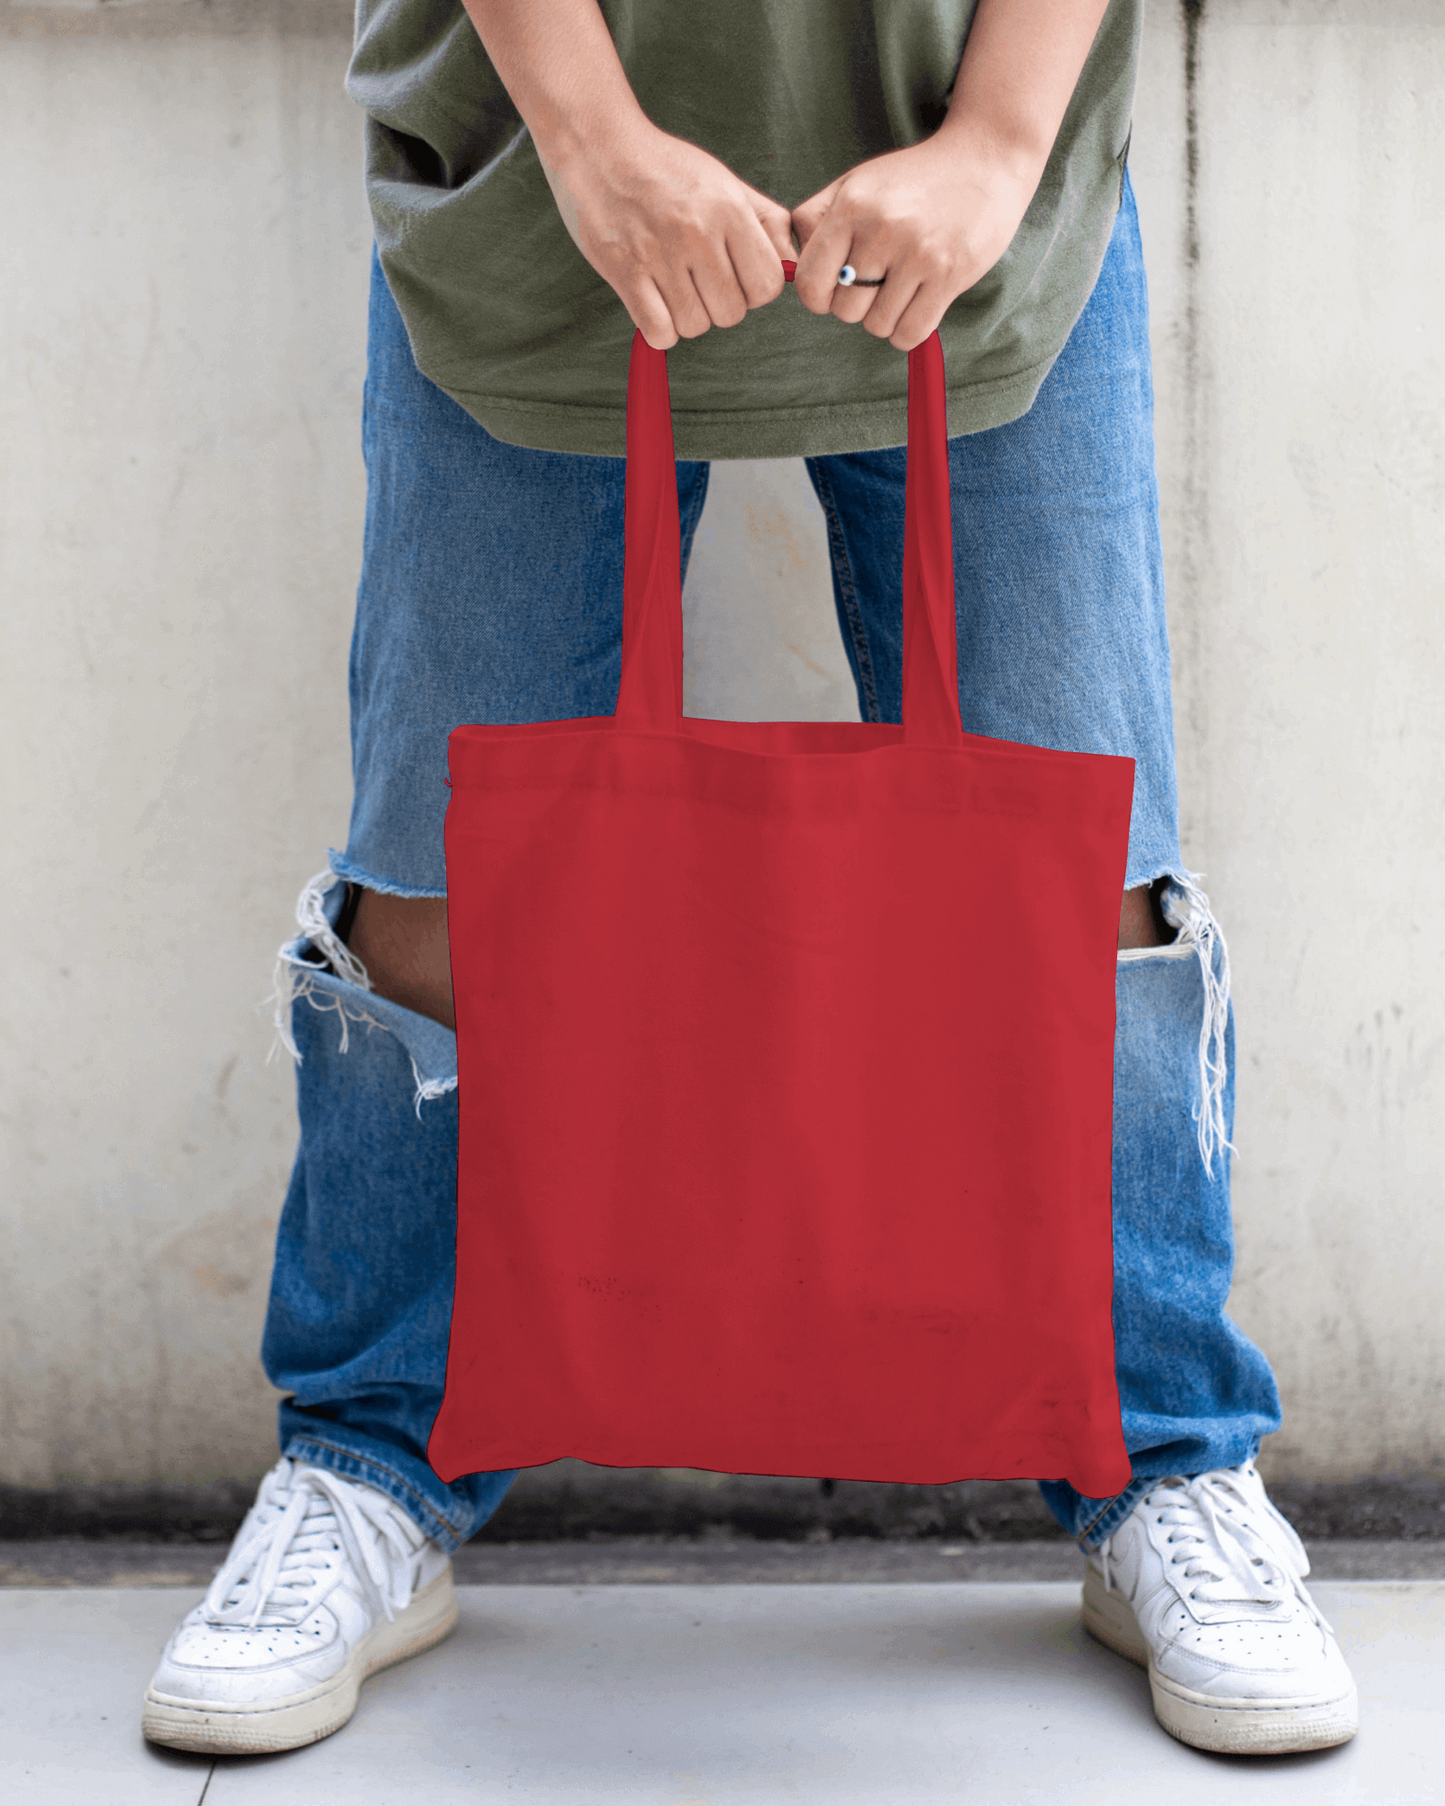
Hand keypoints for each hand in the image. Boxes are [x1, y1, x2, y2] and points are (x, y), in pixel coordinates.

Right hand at [544, 117, 795, 349]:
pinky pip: (659, 333)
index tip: (733, 276)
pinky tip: (654, 303)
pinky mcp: (624, 271)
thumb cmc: (665, 168)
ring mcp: (659, 254)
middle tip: (697, 280)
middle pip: (731, 313)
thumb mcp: (723, 181)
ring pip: (695, 326)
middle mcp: (698, 232)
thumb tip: (793, 262)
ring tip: (672, 285)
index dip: (753, 290)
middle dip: (718, 305)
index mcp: (728, 210)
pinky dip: (659, 329)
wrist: (597, 145)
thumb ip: (765, 221)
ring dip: (686, 317)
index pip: (766, 286)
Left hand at [791, 126, 1040, 350]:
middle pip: (844, 311)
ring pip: (877, 326)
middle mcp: (881, 229)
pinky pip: (910, 333)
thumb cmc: (912, 179)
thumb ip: (815, 217)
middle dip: (856, 306)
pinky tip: (916, 305)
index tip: (834, 289)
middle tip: (876, 284)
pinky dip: (908, 330)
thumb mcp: (857, 182)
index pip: (810, 283)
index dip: (818, 297)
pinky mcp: (949, 275)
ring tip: (900, 289)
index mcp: (851, 206)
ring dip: (885, 318)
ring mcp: (918, 254)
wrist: (984, 158)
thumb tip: (789, 265)